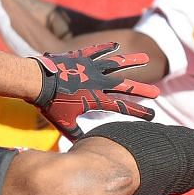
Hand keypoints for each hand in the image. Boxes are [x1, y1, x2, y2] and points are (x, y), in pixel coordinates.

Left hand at [32, 42, 161, 136]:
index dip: (138, 111)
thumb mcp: (64, 123)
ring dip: (131, 61)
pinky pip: (96, 51)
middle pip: (125, 86)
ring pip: (115, 63)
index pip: (122, 107)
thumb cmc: (49, 104)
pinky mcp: (80, 57)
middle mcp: (97, 82)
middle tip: (157, 92)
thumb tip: (83, 148)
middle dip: (142, 89)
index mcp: (96, 98)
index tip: (152, 115)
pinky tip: (116, 46)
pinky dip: (106, 48)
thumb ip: (76, 135)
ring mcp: (90, 67)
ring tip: (145, 58)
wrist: (36, 81)